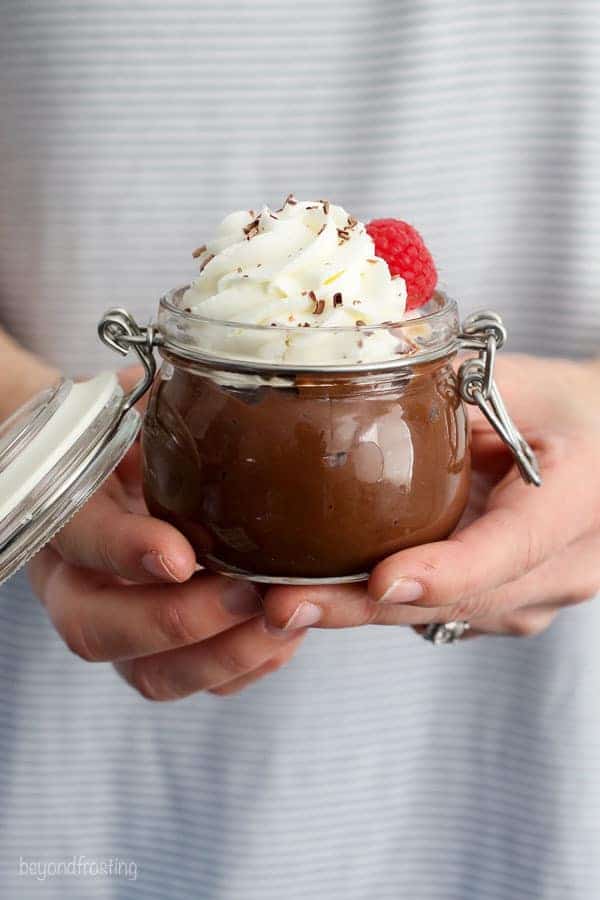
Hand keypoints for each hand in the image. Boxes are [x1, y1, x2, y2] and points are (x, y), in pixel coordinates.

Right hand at [27, 367, 304, 698]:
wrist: (122, 469)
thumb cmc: (132, 433)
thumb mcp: (132, 406)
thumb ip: (149, 404)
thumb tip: (194, 384)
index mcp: (64, 517)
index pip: (79, 542)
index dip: (123, 553)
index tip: (178, 552)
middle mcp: (78, 582)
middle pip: (98, 632)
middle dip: (178, 622)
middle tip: (249, 593)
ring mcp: (119, 624)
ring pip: (150, 676)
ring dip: (221, 657)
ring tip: (284, 622)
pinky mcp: (164, 650)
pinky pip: (197, 683)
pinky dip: (247, 667)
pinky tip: (287, 635)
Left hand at [262, 355, 599, 638]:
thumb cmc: (561, 408)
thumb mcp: (521, 383)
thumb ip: (452, 385)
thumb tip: (353, 369)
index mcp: (578, 498)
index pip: (512, 547)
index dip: (447, 570)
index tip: (382, 580)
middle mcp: (565, 566)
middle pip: (460, 598)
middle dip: (365, 606)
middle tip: (282, 605)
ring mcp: (535, 597)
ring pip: (441, 615)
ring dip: (357, 613)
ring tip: (274, 603)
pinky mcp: (501, 606)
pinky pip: (437, 613)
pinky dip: (377, 605)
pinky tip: (314, 595)